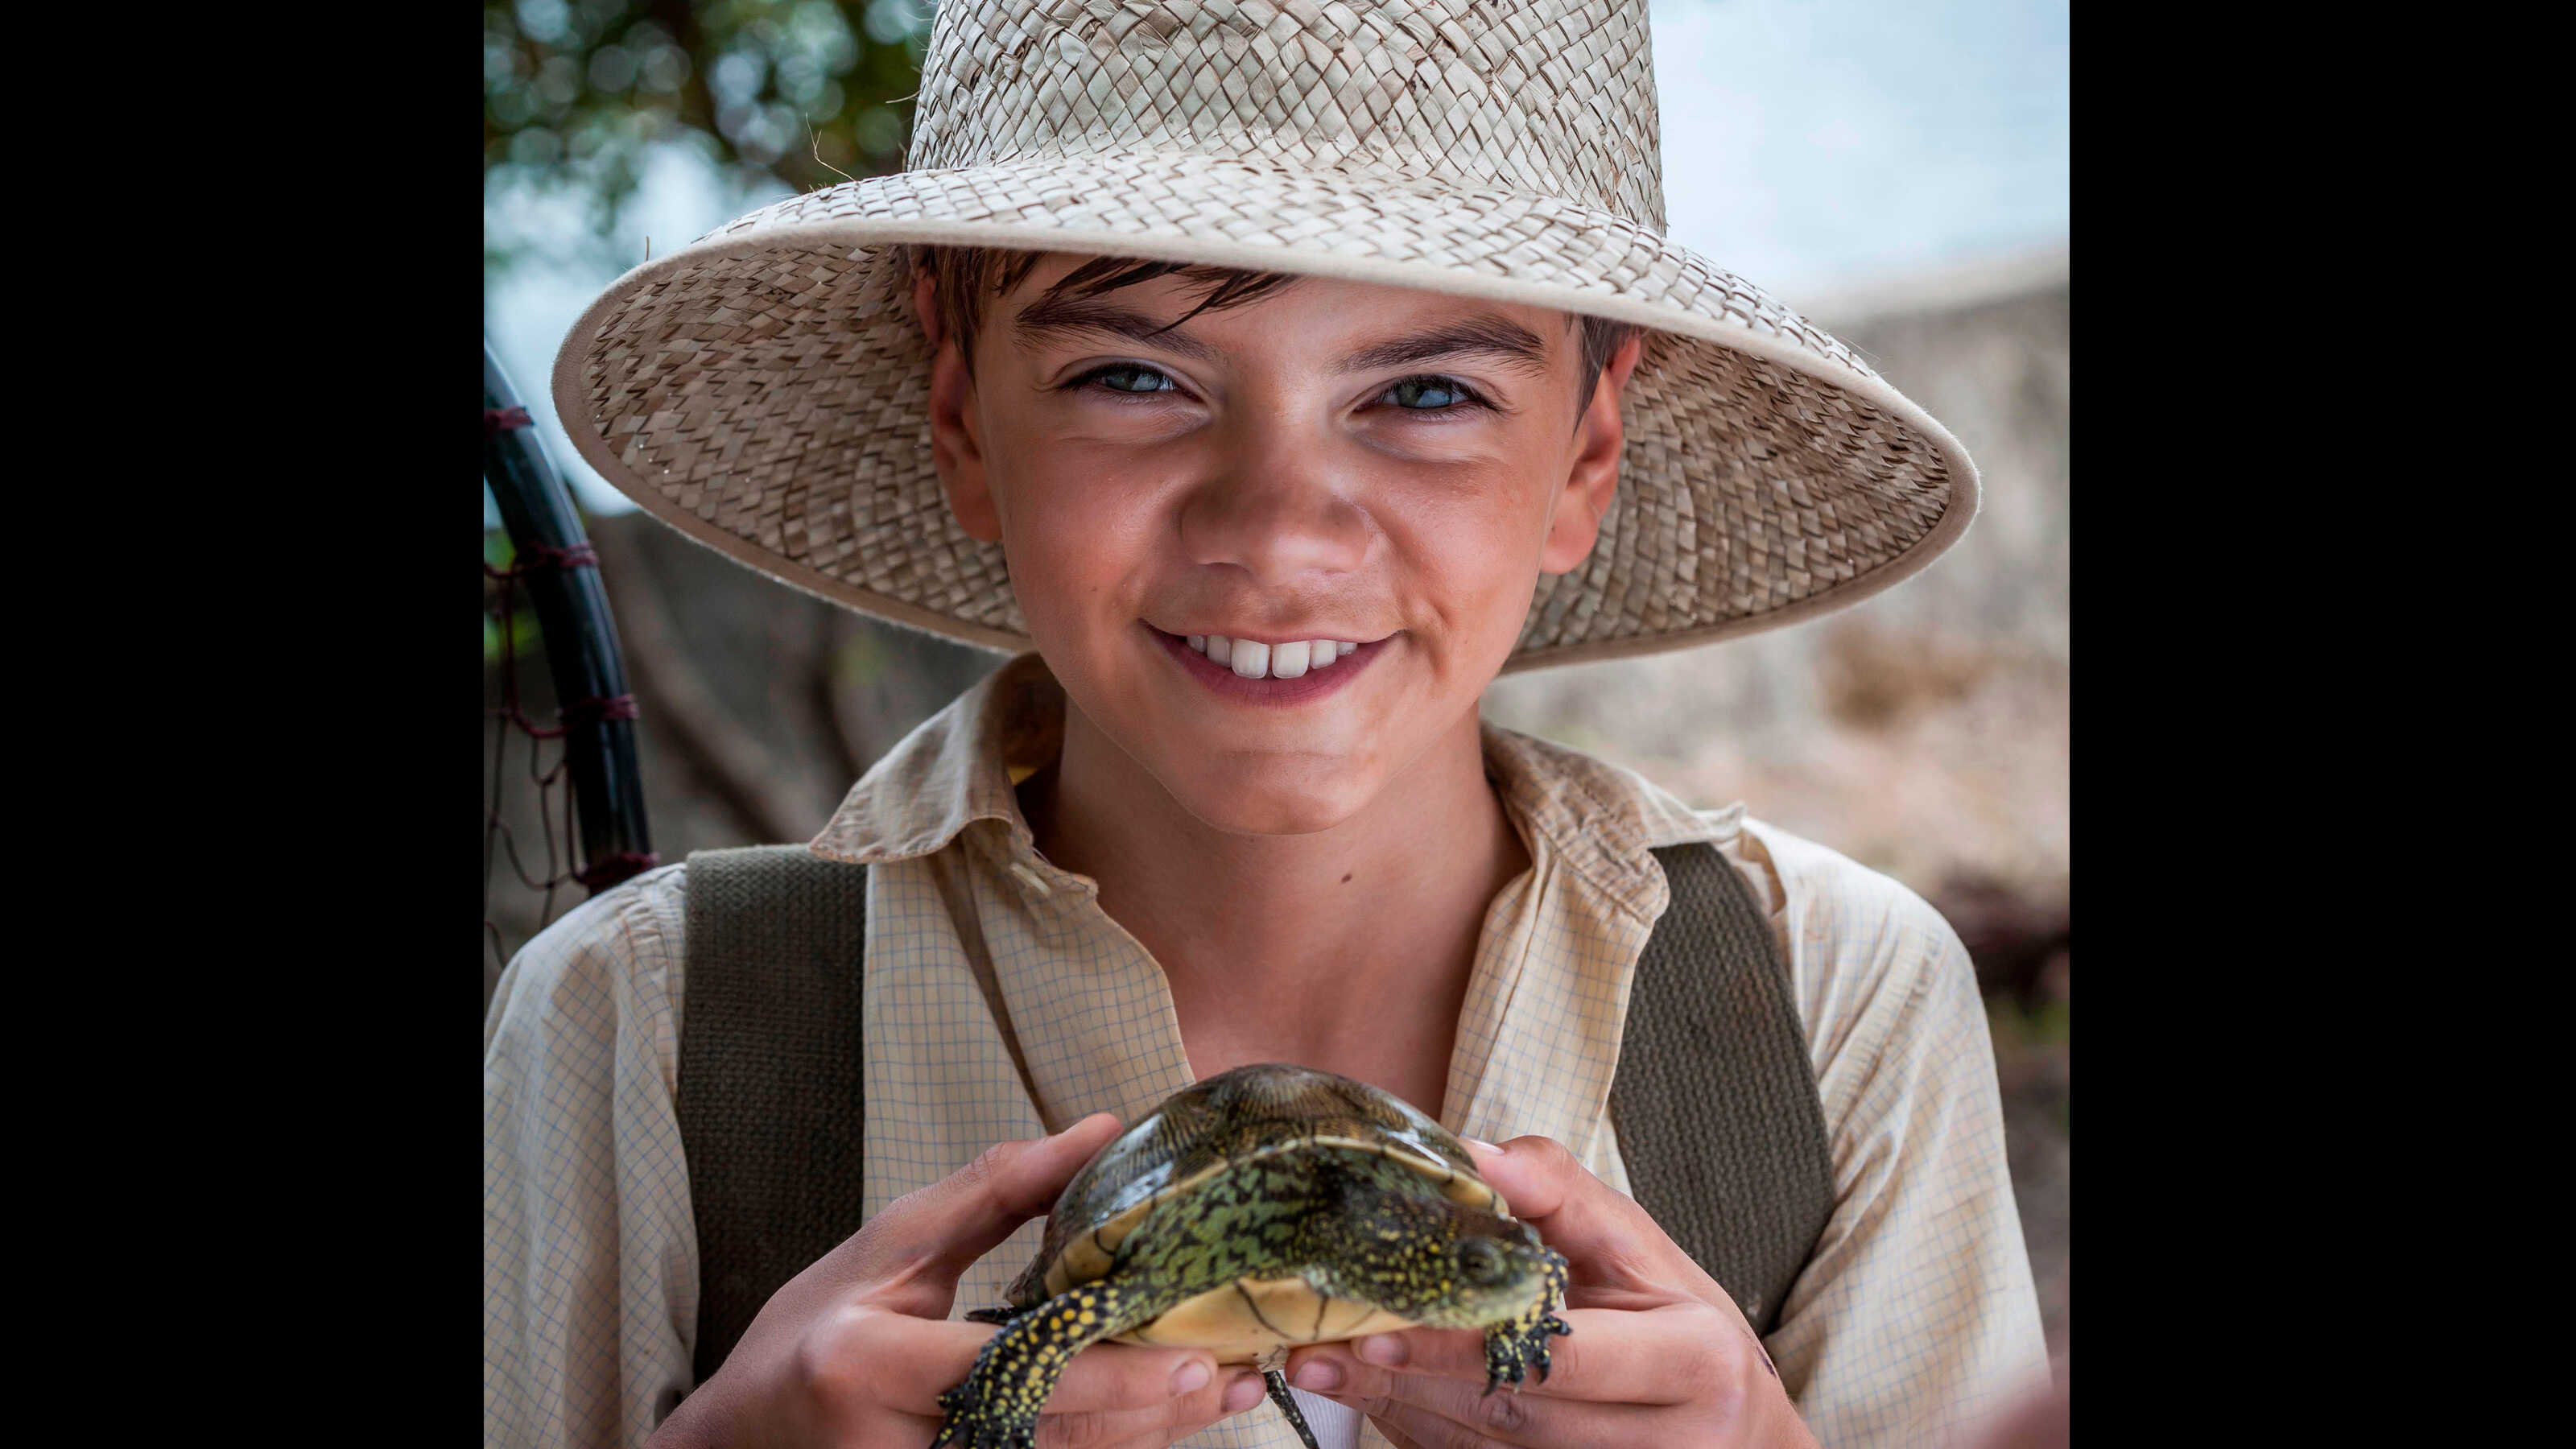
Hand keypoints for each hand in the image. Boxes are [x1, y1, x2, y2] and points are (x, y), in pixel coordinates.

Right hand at [649, 1112, 1269, 1448]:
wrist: (739, 1441)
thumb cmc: (809, 1335)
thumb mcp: (884, 1247)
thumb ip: (992, 1193)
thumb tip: (1099, 1131)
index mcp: (866, 1363)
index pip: (1003, 1371)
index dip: (1100, 1373)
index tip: (1186, 1358)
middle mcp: (892, 1441)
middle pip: (1044, 1434)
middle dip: (1144, 1412)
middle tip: (1223, 1377)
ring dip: (1141, 1437)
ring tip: (1219, 1397)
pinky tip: (1159, 1425)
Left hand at [1280, 1135, 1818, 1448]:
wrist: (1736, 1428)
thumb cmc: (1681, 1321)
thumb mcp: (1641, 1247)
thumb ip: (1559, 1194)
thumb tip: (1471, 1154)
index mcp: (1693, 1359)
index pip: (1565, 1357)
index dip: (1468, 1345)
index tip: (1382, 1324)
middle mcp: (1666, 1436)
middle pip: (1518, 1411)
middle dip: (1412, 1379)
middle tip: (1320, 1347)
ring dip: (1401, 1409)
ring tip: (1325, 1364)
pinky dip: (1424, 1434)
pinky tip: (1371, 1399)